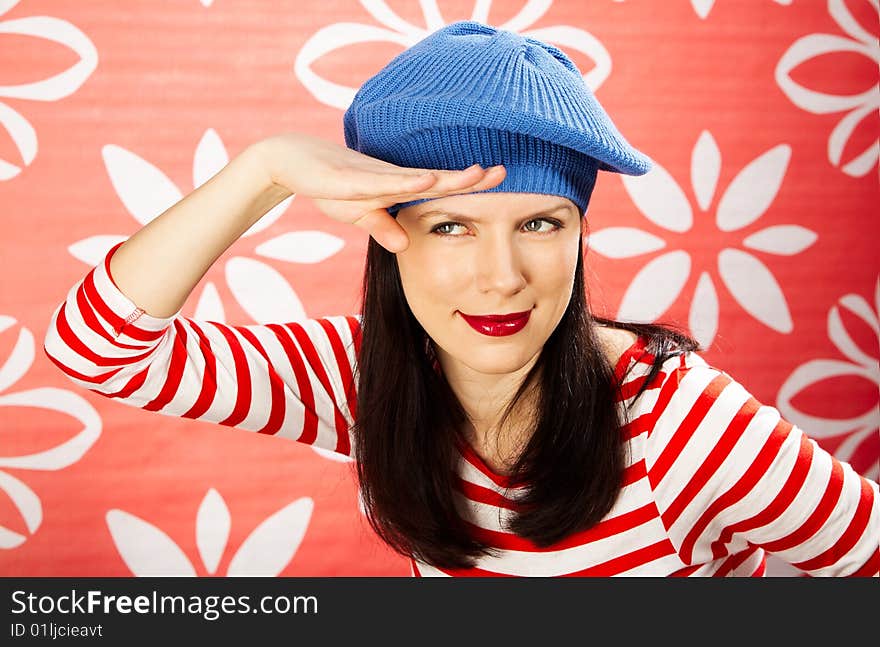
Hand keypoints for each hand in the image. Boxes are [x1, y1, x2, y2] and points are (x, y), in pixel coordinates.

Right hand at [254, 132, 505, 252]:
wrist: (291, 161)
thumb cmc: (328, 185)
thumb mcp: (359, 214)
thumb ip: (383, 227)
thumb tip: (405, 245)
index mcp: (397, 186)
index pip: (441, 188)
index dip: (469, 186)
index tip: (500, 182)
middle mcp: (391, 177)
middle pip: (437, 178)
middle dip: (470, 177)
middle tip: (504, 171)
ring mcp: (372, 176)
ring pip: (415, 177)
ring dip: (446, 178)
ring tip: (476, 175)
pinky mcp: (350, 179)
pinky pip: (383, 182)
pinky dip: (407, 182)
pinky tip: (426, 180)